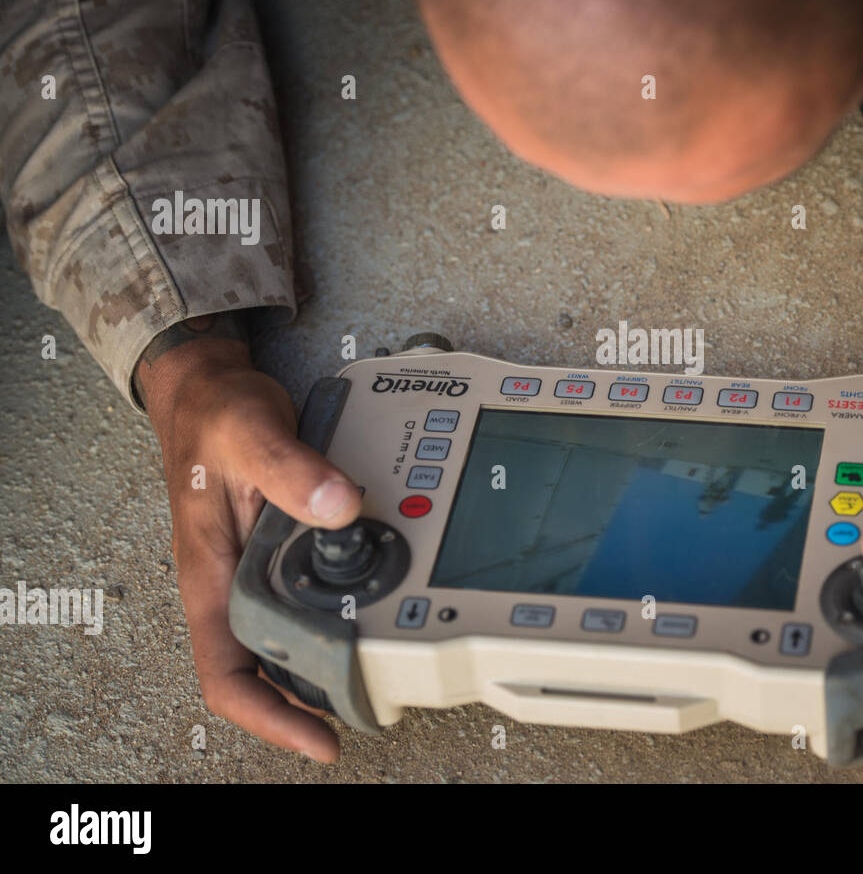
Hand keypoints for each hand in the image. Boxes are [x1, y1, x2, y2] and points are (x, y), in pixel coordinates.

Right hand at [137, 332, 361, 761]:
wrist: (210, 391)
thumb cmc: (216, 416)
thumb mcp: (250, 433)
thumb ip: (292, 471)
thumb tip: (342, 508)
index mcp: (212, 574)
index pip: (227, 674)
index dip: (271, 718)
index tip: (320, 738)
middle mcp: (233, 582)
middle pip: (268, 669)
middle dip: (315, 696)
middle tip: (376, 700)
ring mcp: (257, 569)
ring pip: (292, 636)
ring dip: (330, 655)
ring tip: (385, 661)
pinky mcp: (282, 550)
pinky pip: (310, 595)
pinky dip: (341, 607)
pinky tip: (379, 598)